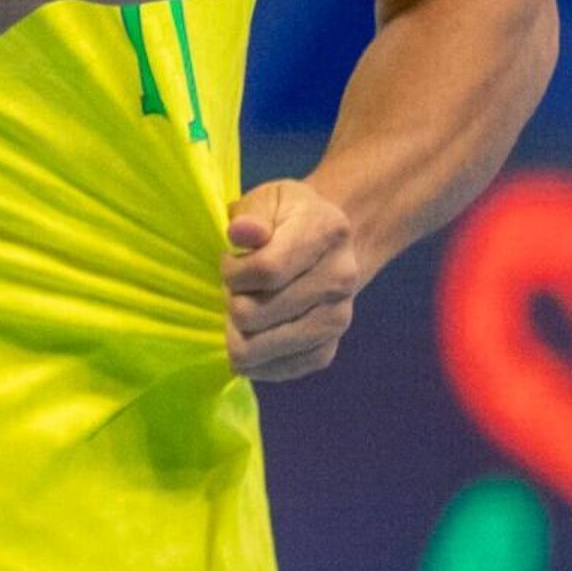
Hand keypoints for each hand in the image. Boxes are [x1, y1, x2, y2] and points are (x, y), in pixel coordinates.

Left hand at [223, 180, 366, 380]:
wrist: (326, 248)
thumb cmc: (287, 220)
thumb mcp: (268, 199)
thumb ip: (251, 214)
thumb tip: (240, 232)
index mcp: (328, 230)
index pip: (266, 270)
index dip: (233, 272)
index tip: (230, 262)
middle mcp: (341, 278)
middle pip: (256, 313)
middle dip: (232, 300)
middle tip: (238, 287)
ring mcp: (337, 319)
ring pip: (260, 348)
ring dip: (238, 331)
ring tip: (246, 307)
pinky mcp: (327, 350)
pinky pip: (276, 370)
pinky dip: (253, 358)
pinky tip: (253, 333)